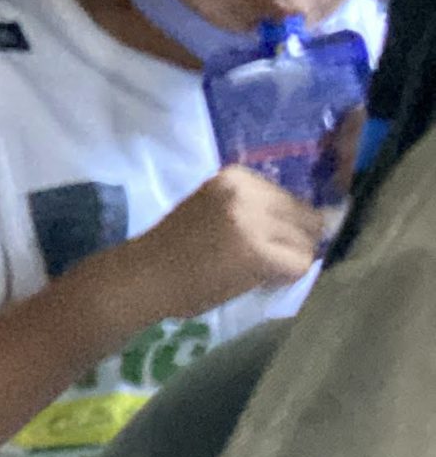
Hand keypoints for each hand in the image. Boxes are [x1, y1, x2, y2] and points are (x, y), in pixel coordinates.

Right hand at [118, 166, 327, 324]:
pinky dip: (286, 276)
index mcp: (234, 176)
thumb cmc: (176, 248)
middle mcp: (245, 191)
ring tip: (258, 270)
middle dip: (295, 241)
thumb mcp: (214, 208)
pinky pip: (299, 264)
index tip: (264, 239)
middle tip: (266, 260)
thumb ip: (253, 207)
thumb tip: (311, 221)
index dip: (286, 223)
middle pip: (306, 216)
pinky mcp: (256, 251)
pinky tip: (260, 279)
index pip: (290, 196)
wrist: (145, 275)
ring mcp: (251, 220)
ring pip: (306, 242)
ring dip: (290, 260)